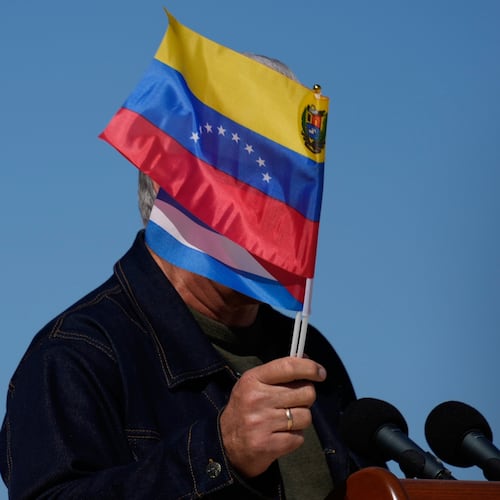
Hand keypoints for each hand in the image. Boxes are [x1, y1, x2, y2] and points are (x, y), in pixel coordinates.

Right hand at [220, 356, 326, 476]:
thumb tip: (307, 360)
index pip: (289, 366)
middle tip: (294, 402)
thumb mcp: (255, 383)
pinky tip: (280, 434)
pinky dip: (294, 437)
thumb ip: (279, 372)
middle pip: (305, 393)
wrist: (226, 444)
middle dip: (305, 398)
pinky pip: (299, 437)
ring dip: (300, 419)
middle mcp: (257, 399)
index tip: (321, 372)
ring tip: (285, 420)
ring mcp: (262, 423)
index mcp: (253, 379)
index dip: (310, 368)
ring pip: (306, 416)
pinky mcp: (268, 445)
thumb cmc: (246, 408)